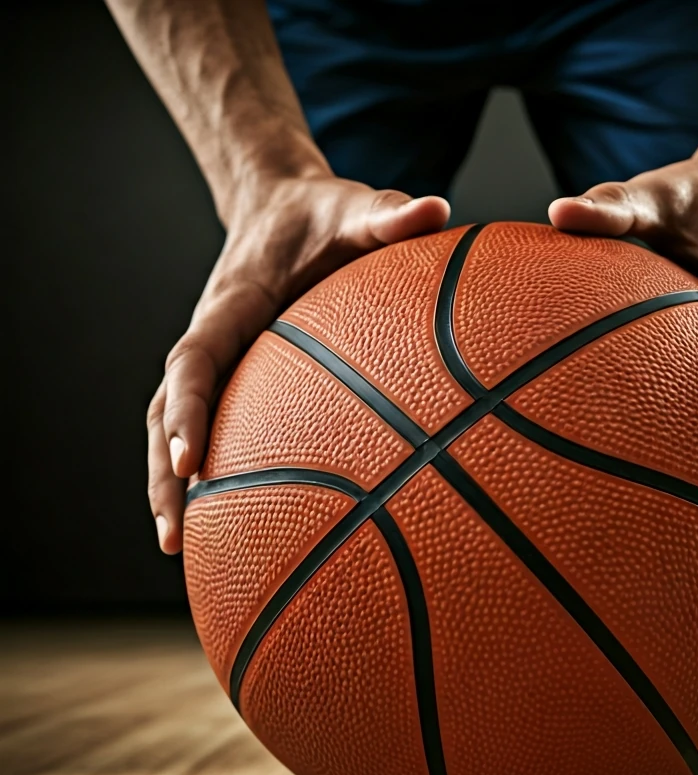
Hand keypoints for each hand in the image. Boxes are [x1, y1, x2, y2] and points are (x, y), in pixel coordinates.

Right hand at [147, 177, 449, 553]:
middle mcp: (211, 338)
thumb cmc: (321, 214)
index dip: (185, 411)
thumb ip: (390, 214)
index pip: (193, 362)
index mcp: (228, 306)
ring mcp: (218, 361)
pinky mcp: (232, 376)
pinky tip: (232, 518)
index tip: (187, 463)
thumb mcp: (355, 207)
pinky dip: (209, 473)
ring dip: (171, 488)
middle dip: (162, 478)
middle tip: (173, 541)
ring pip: (172, 429)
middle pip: (163, 414)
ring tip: (182, 551)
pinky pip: (210, 426)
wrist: (280, 205)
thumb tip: (438, 210)